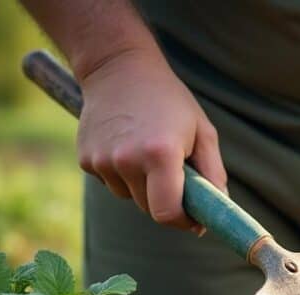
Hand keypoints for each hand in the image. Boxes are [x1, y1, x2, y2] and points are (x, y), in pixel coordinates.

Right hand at [77, 48, 226, 230]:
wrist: (118, 68)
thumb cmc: (170, 101)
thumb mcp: (203, 132)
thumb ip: (213, 175)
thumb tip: (214, 213)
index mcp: (160, 154)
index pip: (167, 213)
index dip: (183, 221)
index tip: (194, 217)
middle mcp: (127, 160)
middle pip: (150, 209)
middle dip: (168, 202)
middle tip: (177, 176)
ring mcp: (102, 161)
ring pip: (130, 197)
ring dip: (144, 187)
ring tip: (149, 151)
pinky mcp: (85, 159)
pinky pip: (112, 183)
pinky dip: (124, 175)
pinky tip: (127, 145)